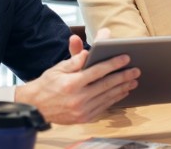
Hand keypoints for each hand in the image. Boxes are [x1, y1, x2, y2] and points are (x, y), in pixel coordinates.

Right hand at [15, 34, 139, 123]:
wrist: (35, 107)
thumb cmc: (47, 84)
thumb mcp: (58, 68)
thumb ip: (75, 59)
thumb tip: (89, 51)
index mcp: (72, 83)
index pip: (98, 71)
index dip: (113, 63)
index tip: (125, 57)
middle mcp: (78, 98)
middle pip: (107, 85)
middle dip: (123, 76)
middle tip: (136, 70)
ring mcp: (82, 110)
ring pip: (108, 97)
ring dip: (122, 88)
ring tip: (133, 81)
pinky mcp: (84, 118)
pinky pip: (103, 107)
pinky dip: (114, 99)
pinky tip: (121, 93)